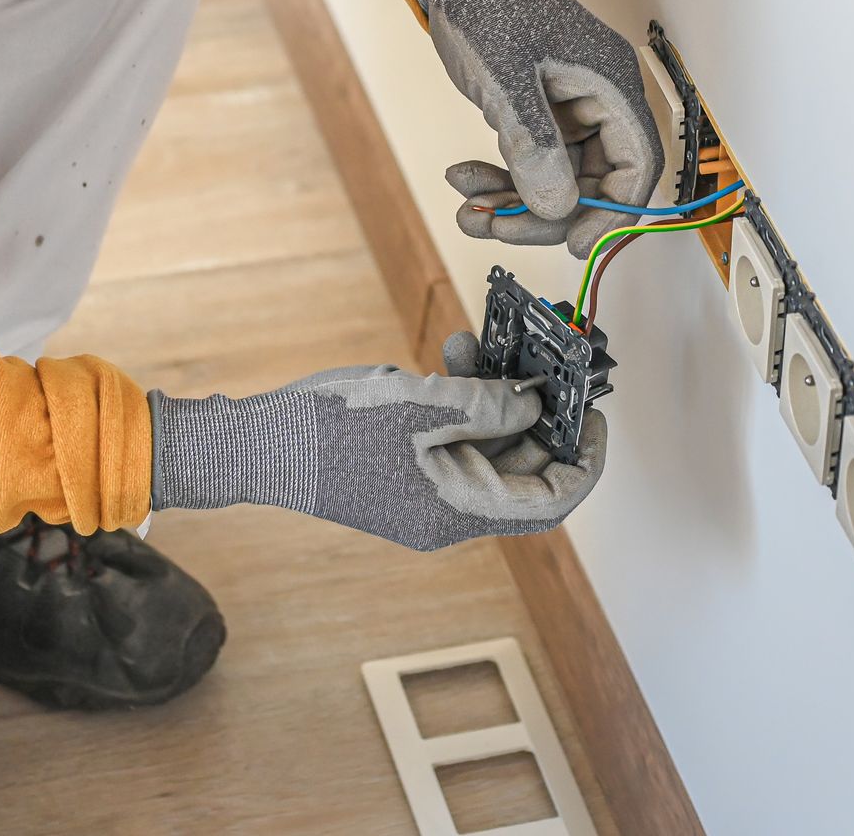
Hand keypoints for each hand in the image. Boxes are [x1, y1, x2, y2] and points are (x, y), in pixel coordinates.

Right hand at [147, 333, 607, 550]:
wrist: (256, 444)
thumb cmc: (331, 431)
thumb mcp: (423, 405)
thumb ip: (490, 405)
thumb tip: (537, 403)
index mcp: (462, 511)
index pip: (553, 500)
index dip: (586, 458)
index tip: (598, 414)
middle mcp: (451, 511)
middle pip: (526, 468)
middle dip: (543, 413)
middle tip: (553, 362)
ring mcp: (428, 492)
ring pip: (489, 445)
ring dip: (499, 395)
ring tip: (493, 343)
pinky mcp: (406, 469)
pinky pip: (454, 436)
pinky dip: (463, 398)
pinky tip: (457, 351)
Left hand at [413, 0, 665, 258]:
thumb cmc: (487, 0)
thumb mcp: (507, 76)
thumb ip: (533, 143)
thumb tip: (556, 204)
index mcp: (611, 83)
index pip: (637, 165)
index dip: (612, 212)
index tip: (576, 243)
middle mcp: (599, 100)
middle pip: (595, 182)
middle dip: (546, 211)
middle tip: (500, 227)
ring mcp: (571, 109)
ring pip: (559, 180)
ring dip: (516, 201)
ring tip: (472, 209)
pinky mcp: (543, 114)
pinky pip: (533, 164)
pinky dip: (502, 180)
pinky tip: (467, 180)